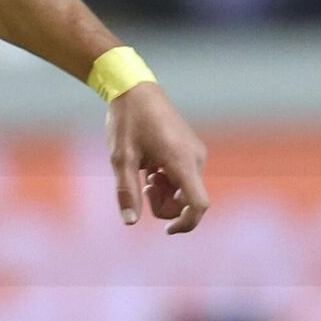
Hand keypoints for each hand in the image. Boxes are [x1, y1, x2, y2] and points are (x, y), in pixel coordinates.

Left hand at [106, 82, 209, 233]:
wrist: (136, 89)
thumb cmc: (128, 121)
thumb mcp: (121, 158)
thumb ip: (126, 191)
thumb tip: (130, 222)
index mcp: (181, 160)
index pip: (198, 204)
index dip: (186, 224)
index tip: (166, 230)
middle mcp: (195, 158)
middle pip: (189, 201)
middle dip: (165, 205)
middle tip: (142, 188)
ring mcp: (194, 153)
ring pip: (186, 190)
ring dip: (165, 193)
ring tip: (145, 175)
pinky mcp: (190, 150)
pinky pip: (184, 178)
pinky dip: (168, 182)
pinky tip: (152, 167)